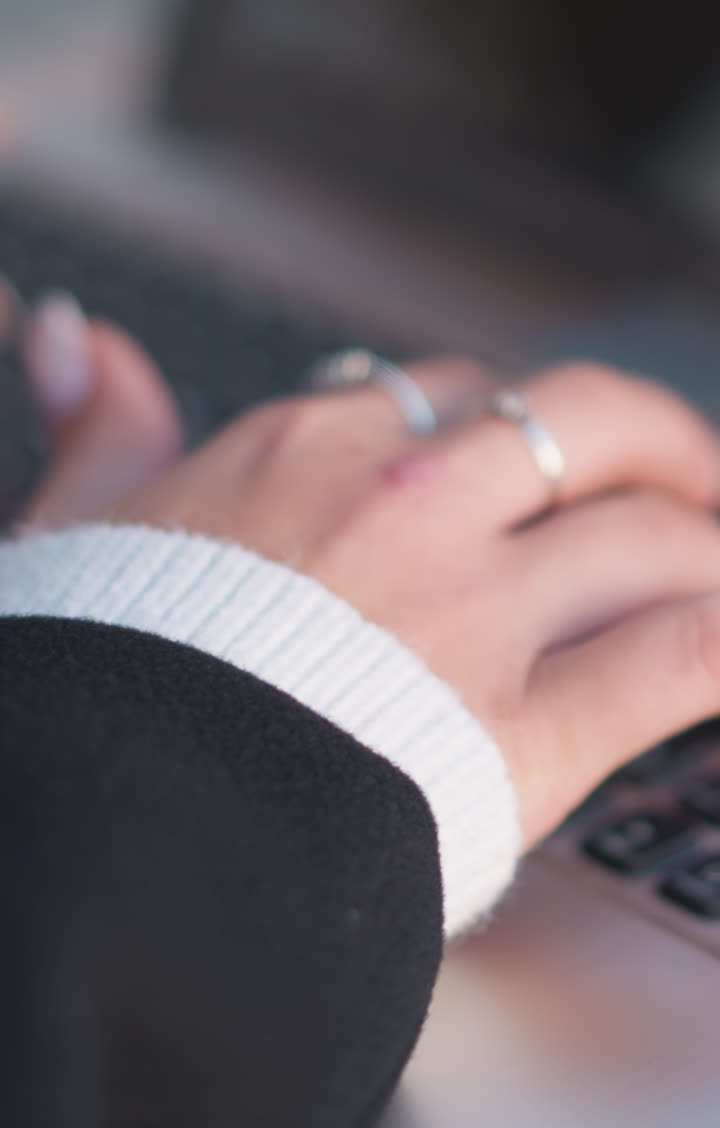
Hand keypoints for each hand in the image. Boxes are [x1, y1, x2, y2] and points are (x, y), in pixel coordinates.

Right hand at [16, 301, 719, 847]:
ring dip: (710, 548)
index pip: (461, 394)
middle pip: (587, 426)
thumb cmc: (101, 681)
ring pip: (648, 539)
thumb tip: (72, 331)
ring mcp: (475, 611)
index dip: (515, 425)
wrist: (111, 821)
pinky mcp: (522, 729)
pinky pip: (672, 660)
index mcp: (315, 452)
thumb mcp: (76, 527)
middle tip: (689, 474)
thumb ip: (100, 424)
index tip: (535, 458)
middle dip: (660, 442)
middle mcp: (412, 505)